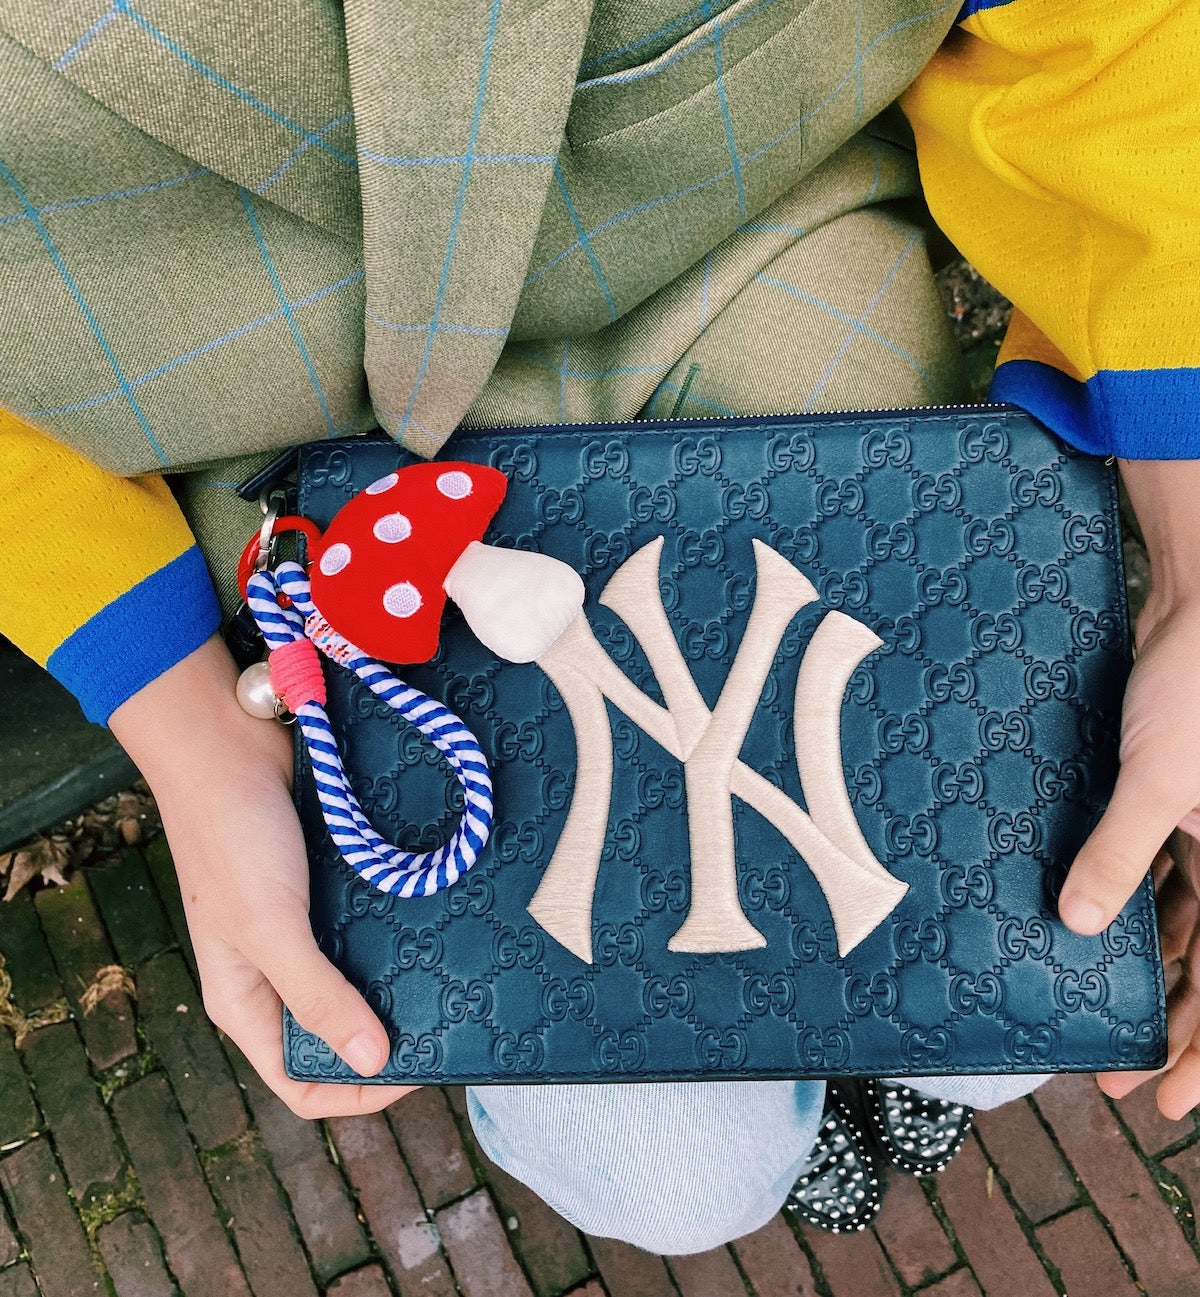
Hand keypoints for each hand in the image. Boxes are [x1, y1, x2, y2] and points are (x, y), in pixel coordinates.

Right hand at [111, 636, 414, 1117]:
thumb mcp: (268, 925)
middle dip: (391, 1039)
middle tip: (454, 1023)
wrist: (228, 738)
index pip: (303, 1082)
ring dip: (403, 985)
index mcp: (246, 1002)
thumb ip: (315, 992)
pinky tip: (443, 925)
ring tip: (458, 977)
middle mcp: (276, 973)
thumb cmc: (232, 835)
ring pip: (362, 980)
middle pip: (339, 1035)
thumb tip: (371, 1061)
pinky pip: (373, 927)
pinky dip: (403, 933)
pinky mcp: (331, 887)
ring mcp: (306, 929)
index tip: (424, 1068)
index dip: (360, 1091)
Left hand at [1059, 459, 1199, 1116]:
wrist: (1196, 611)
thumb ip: (1121, 852)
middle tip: (1123, 1078)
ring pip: (1187, 927)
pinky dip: (1139, 909)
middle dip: (1176, 1028)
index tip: (1169, 1100)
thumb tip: (1082, 926)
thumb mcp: (1161, 781)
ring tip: (1105, 1017)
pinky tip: (1102, 938)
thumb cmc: (1194, 689)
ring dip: (1153, 973)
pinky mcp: (1173, 802)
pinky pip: (1163, 874)